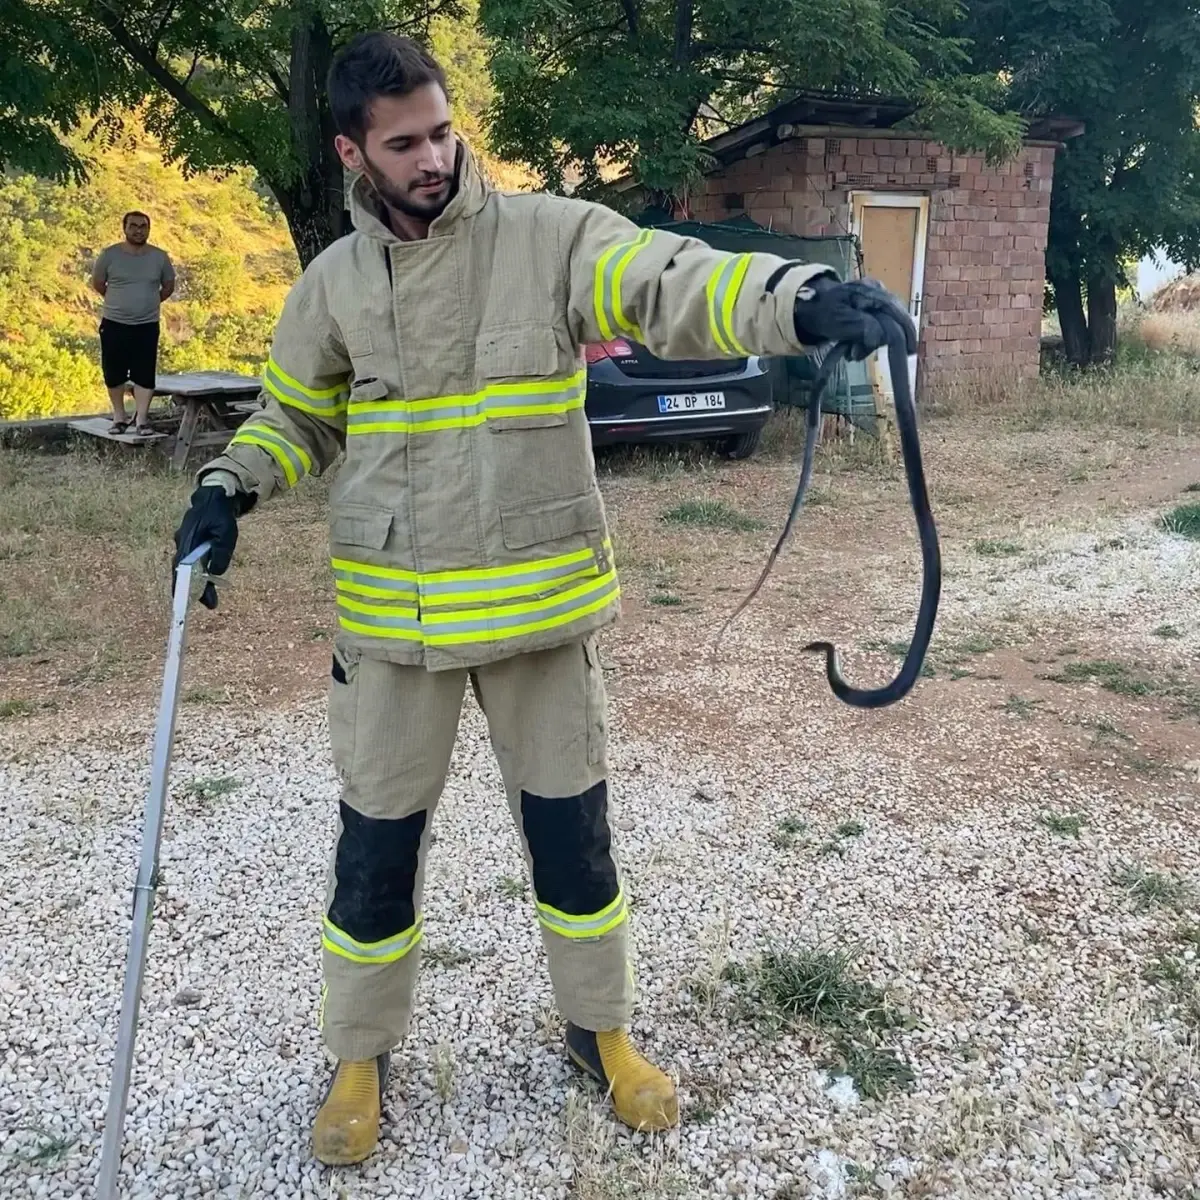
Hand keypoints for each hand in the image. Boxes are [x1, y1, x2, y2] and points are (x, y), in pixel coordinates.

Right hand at [171, 482, 251, 609]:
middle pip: (184, 572)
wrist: (214, 498)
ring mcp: (186, 545)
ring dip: (197, 585)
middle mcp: (182, 544)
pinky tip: (207, 586)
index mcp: (187, 541)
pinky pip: (193, 565)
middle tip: (209, 604)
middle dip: (193, 590)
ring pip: (188, 570)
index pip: (181, 568)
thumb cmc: (219, 514)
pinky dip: (199, 576)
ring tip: (210, 601)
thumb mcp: (226, 532)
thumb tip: (215, 572)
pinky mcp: (192, 547)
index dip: (181, 585)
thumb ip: (221, 551)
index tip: (183, 601)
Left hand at [793, 275, 917, 360]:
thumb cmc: (823, 312)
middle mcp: (878, 294)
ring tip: (850, 352)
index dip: (906, 333)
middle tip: (859, 355)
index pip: (897, 313)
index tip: (909, 353)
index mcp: (872, 291)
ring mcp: (875, 302)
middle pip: (894, 321)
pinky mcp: (870, 312)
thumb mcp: (840, 321)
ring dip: (869, 345)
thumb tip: (882, 338)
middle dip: (879, 342)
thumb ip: (863, 328)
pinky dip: (866, 342)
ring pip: (885, 328)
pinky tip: (852, 348)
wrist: (807, 306)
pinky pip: (876, 329)